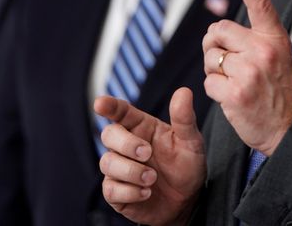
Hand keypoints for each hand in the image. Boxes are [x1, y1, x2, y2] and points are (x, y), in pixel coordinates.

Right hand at [94, 88, 205, 225]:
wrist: (187, 200)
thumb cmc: (186, 165)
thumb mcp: (191, 141)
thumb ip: (185, 118)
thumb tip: (184, 91)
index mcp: (142, 127)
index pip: (121, 112)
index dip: (110, 106)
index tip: (100, 103)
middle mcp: (126, 145)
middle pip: (108, 134)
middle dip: (126, 144)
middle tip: (147, 153)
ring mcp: (118, 169)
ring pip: (108, 163)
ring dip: (131, 171)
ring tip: (153, 179)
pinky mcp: (116, 192)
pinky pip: (110, 190)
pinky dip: (130, 192)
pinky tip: (146, 193)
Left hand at [202, 0, 291, 155]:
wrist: (289, 129)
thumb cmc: (279, 91)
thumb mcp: (277, 57)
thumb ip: (253, 40)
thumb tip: (217, 30)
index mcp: (275, 39)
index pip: (260, 4)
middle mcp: (263, 51)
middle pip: (218, 31)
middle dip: (213, 44)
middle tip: (225, 61)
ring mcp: (249, 72)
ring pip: (211, 58)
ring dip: (214, 70)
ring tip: (233, 82)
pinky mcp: (235, 93)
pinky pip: (208, 82)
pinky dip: (214, 90)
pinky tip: (231, 97)